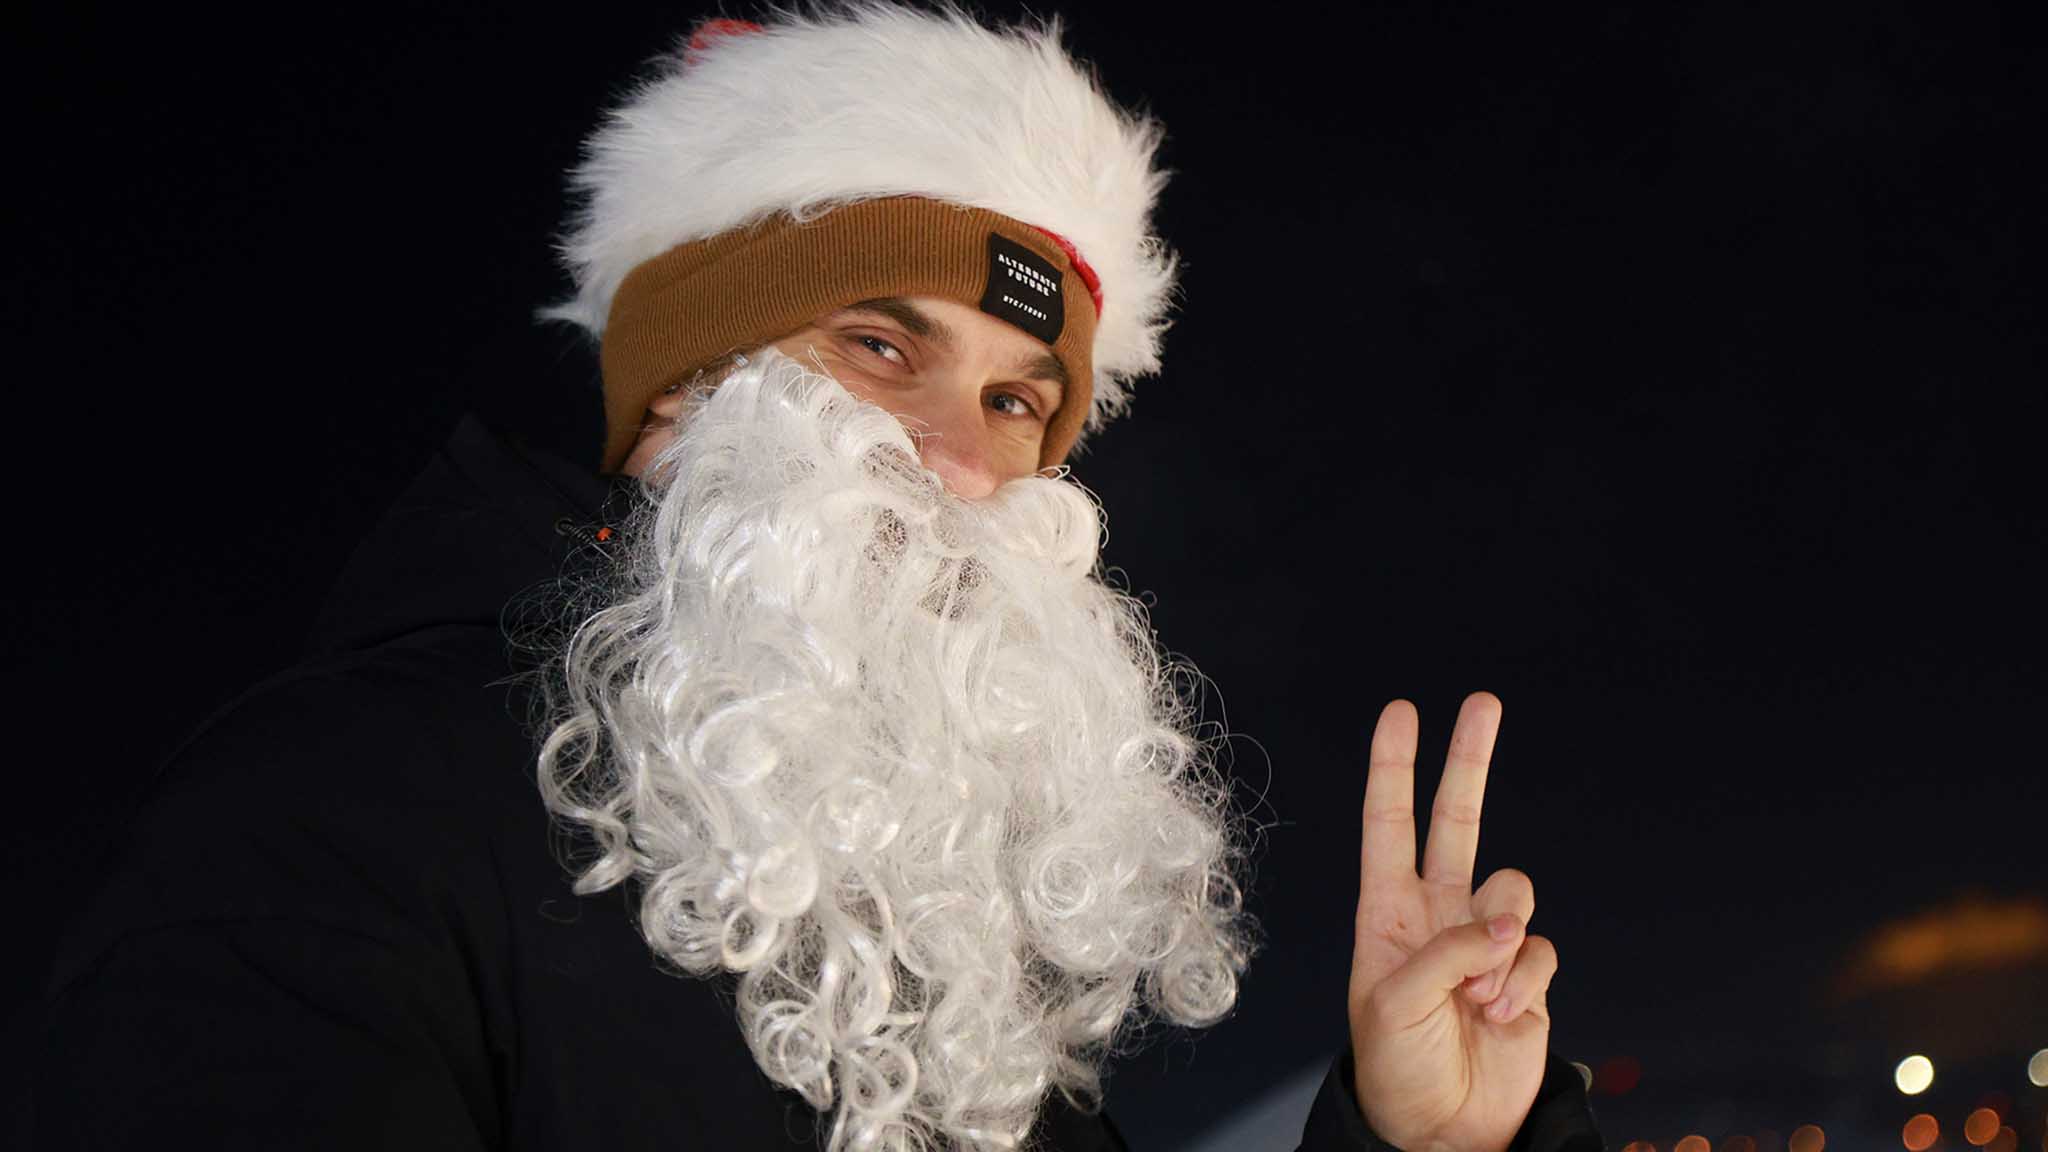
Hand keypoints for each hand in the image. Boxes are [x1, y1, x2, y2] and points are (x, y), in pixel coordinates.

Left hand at [1346, 692, 1556, 1151]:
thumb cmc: (1396, 1068)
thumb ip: (1447, 951)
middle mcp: (1438, 914)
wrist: (1442, 1129)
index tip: (1399, 714)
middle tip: (1483, 702)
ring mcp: (1486, 941)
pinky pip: (1539, 951)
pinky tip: (1500, 1016)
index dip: (1393, 769)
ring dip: (1500, 940)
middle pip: (1459, 820)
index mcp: (1387, 912)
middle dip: (1469, 761)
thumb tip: (1505, 924)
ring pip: (1513, 890)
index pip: (1388, 824)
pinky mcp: (1527, 975)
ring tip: (1478, 992)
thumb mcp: (1393, 1005)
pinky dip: (1523, 984)